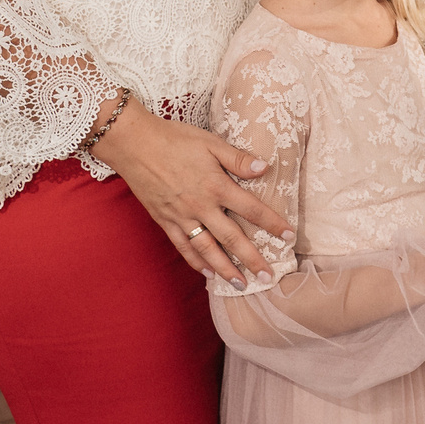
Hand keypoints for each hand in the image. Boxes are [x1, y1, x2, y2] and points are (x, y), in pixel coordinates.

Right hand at [99, 103, 291, 287]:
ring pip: (207, 249)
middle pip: (232, 238)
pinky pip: (183, 246)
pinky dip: (196, 262)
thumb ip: (238, 158)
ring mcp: (181, 216)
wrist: (134, 143)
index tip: (290, 236)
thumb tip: (265, 168)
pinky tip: (207, 273)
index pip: (252, 209)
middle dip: (252, 259)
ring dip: (225, 269)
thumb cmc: (175, 138)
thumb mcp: (210, 142)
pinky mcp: (165, 220)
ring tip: (241, 285)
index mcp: (216, 186)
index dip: (272, 223)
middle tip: (268, 277)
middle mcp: (201, 206)